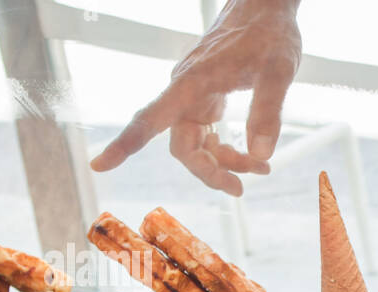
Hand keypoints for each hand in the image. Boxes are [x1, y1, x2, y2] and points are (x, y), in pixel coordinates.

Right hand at [89, 0, 301, 195]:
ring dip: (224, 163)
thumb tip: (261, 154)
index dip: (125, 144)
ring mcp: (195, 95)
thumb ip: (268, 112)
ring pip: (197, 144)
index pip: (150, 118)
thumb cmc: (268, 33)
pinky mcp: (207, 97)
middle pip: (182, 146)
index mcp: (192, 83)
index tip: (99, 165)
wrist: (264, 8)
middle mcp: (186, 91)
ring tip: (261, 168)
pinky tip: (254, 157)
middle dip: (208, 172)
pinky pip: (208, 134)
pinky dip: (229, 151)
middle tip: (239, 189)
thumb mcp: (278, 71)